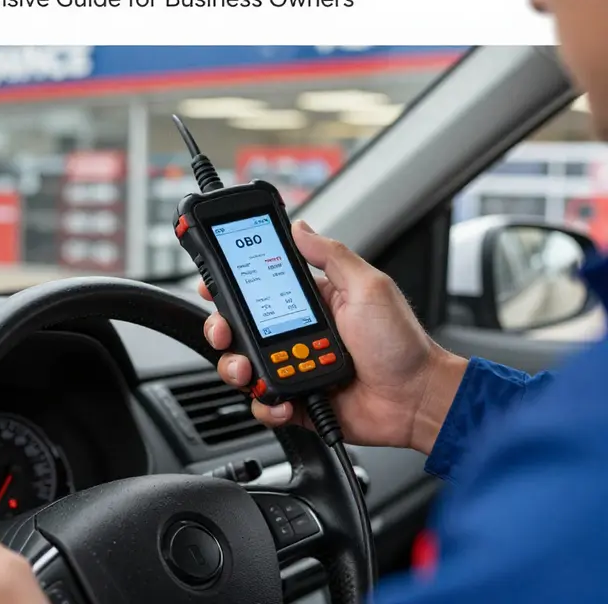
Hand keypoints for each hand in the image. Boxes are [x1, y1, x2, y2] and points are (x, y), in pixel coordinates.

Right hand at [200, 220, 466, 454]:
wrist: (418, 398)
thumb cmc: (402, 342)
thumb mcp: (369, 286)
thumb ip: (331, 256)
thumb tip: (300, 228)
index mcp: (311, 302)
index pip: (260, 288)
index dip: (232, 286)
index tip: (213, 282)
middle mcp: (298, 333)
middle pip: (242, 329)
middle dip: (223, 328)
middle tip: (223, 330)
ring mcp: (296, 367)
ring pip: (246, 366)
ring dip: (238, 366)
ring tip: (248, 368)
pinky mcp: (298, 401)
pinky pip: (266, 403)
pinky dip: (266, 404)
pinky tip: (280, 399)